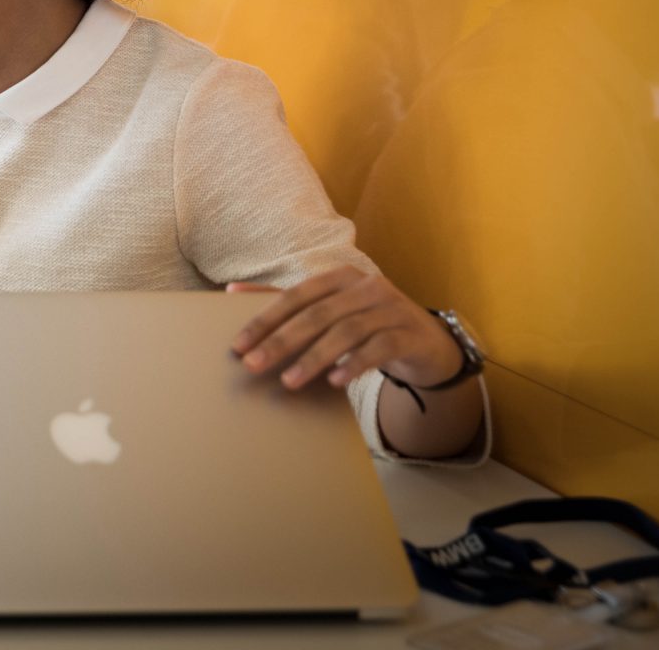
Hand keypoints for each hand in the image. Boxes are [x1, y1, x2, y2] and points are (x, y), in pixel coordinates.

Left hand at [228, 266, 461, 391]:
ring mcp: (392, 308)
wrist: (427, 343)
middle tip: (254, 365)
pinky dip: (354, 364)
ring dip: (314, 358)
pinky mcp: (411, 334)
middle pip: (317, 314)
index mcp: (340, 277)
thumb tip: (231, 290)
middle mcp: (366, 286)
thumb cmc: (368, 324)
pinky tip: (335, 382)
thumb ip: (286, 301)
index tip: (239, 345)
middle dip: (282, 340)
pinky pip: (379, 348)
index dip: (265, 319)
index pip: (296, 295)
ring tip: (289, 381)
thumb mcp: (331, 310)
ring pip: (346, 331)